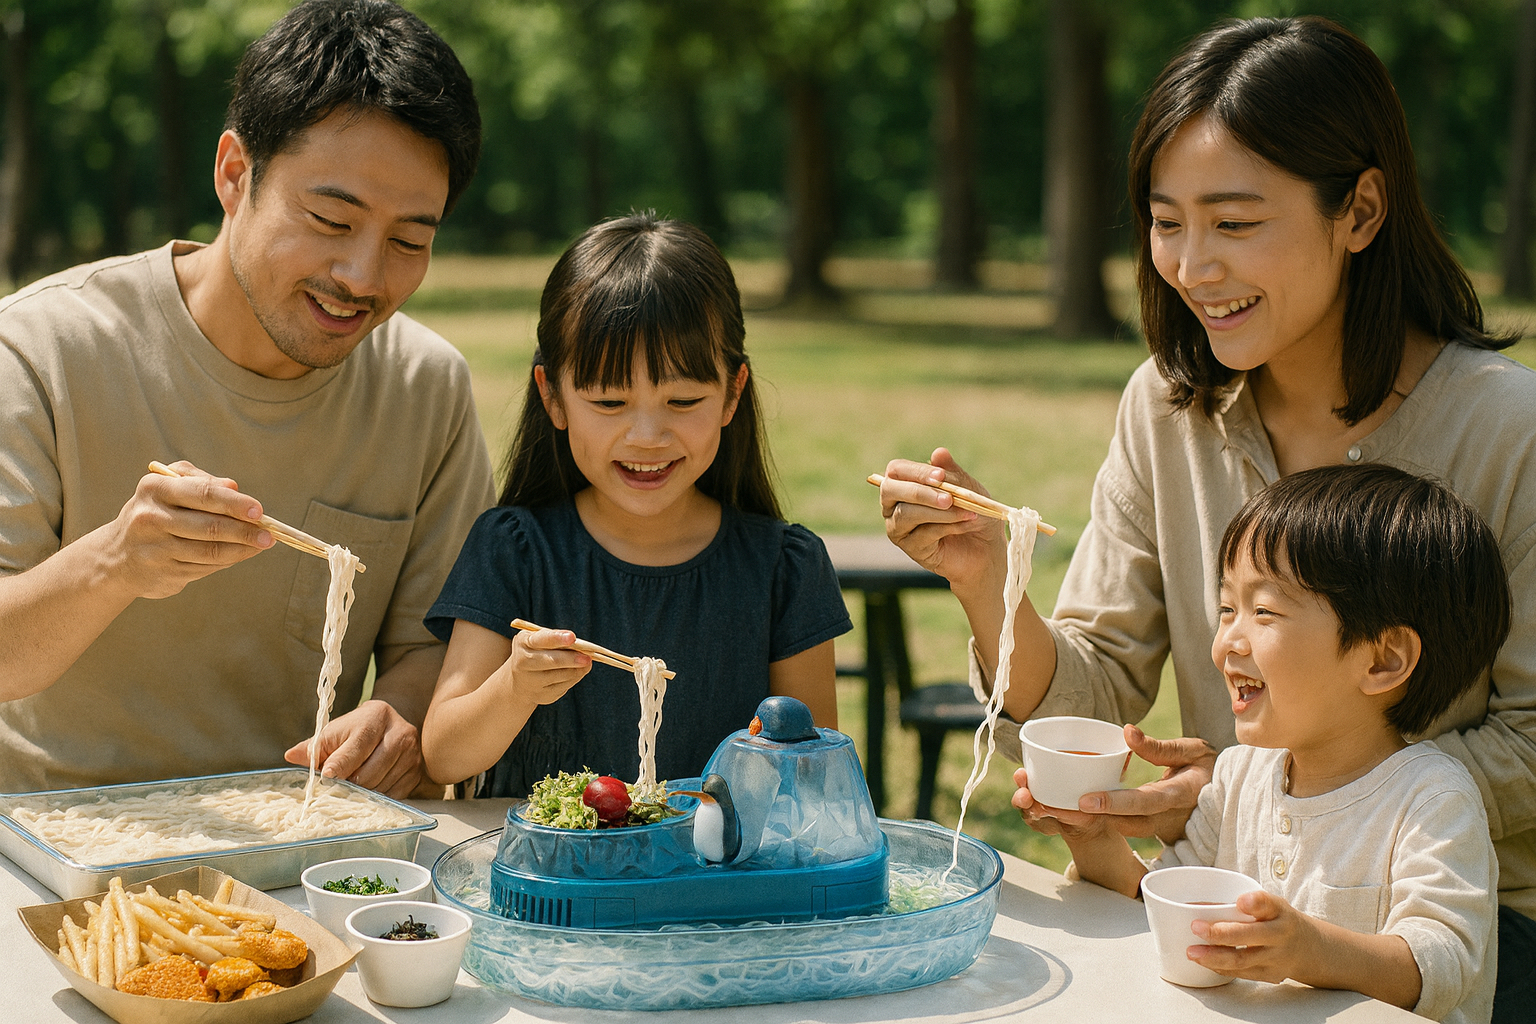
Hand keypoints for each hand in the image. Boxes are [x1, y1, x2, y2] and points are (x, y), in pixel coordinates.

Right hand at [106, 461, 272, 598]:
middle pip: (210, 526)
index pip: (202, 494)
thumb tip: (234, 486)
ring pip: (211, 551)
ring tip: (262, 544)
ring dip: (243, 549)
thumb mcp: (168, 488)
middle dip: (245, 531)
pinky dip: (228, 560)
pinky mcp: (162, 574)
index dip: (234, 503)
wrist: (116, 557)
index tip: (258, 510)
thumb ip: (201, 482)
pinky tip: (242, 554)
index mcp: (154, 489)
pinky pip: (205, 567)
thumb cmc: (156, 513)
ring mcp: (155, 549)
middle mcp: (151, 518)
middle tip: (269, 534)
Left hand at [284, 699, 422, 798]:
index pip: (357, 746)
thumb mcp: (335, 732)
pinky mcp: (417, 772)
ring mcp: (412, 754)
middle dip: (349, 784)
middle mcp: (400, 733)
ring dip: (362, 793)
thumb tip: (291, 756)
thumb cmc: (356, 730)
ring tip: (352, 787)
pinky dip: (377, 798)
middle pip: (369, 772)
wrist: (388, 725)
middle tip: (336, 787)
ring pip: (381, 787)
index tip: (327, 777)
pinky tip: (369, 790)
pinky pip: (394, 795)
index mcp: (376, 716)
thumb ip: (315, 746)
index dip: (340, 764)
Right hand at [498, 628, 592, 705]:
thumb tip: (580, 647)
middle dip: (571, 659)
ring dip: (577, 669)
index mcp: (524, 643)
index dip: (557, 638)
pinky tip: (578, 671)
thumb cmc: (536, 651)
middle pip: (551, 661)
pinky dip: (575, 677)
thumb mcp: (540, 639)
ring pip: (561, 676)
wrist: (521, 679)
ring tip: (587, 661)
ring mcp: (532, 682)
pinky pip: (564, 686)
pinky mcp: (542, 696)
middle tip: (588, 658)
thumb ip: (557, 639)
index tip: (572, 637)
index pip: (541, 640)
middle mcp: (522, 663)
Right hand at [879, 448, 1004, 589]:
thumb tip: (938, 453)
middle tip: (948, 498)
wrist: (986, 546)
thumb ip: (951, 472)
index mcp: (904, 483)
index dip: (916, 471)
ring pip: (907, 514)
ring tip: (966, 512)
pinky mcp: (911, 548)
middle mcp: (894, 504)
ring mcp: (899, 528)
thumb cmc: (972, 511)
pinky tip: (966, 524)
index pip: (896, 470)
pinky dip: (948, 526)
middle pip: (890, 490)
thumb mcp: (966, 487)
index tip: (941, 476)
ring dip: (938, 512)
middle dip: (920, 492)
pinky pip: (923, 533)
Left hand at [1011, 725, 1214, 841]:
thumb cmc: (1207, 768)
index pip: (1142, 803)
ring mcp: (1156, 829)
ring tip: (1045, 807)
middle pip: (1120, 824)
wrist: (1222, 799)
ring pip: (1115, 830)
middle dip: (1085, 818)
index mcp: (1177, 796)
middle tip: (1048, 806)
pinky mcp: (1147, 831)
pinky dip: (1092, 820)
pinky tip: (1061, 809)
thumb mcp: (1193, 750)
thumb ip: (1159, 746)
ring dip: (1082, 821)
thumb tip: (1127, 731)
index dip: (1114, 803)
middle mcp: (1164, 819)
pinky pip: (1117, 828)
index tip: (1084, 801)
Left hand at [1192, 891, 1422, 1008]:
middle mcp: (1281, 935)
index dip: (1255, 902)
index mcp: (1280, 911)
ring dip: (1213, 957)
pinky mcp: (1271, 975)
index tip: (1241, 901)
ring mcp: (1277, 959)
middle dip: (1220, 933)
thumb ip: (1241, 904)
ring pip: (1242, 960)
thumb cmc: (1279, 920)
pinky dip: (1221, 968)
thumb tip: (1198, 906)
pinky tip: (1205, 961)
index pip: (1269, 903)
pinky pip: (1242, 973)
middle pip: (1250, 936)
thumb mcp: (1271, 904)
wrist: (1311, 949)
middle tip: (1196, 927)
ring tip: (1192, 952)